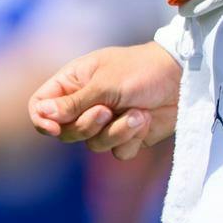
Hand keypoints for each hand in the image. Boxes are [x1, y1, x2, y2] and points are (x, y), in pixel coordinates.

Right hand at [29, 40, 181, 160]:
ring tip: (137, 113)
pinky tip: (144, 120)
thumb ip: (73, 103)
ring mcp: (106, 122)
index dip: (42, 120)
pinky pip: (117, 152)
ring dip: (116, 132)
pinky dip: (130, 139)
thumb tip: (42, 114)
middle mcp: (85, 103)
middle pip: (66, 132)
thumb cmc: (141, 70)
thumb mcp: (104, 84)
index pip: (41, 106)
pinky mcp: (127, 136)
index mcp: (73, 82)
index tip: (54, 129)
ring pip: (93, 145)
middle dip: (87, 125)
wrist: (181, 78)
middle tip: (106, 111)